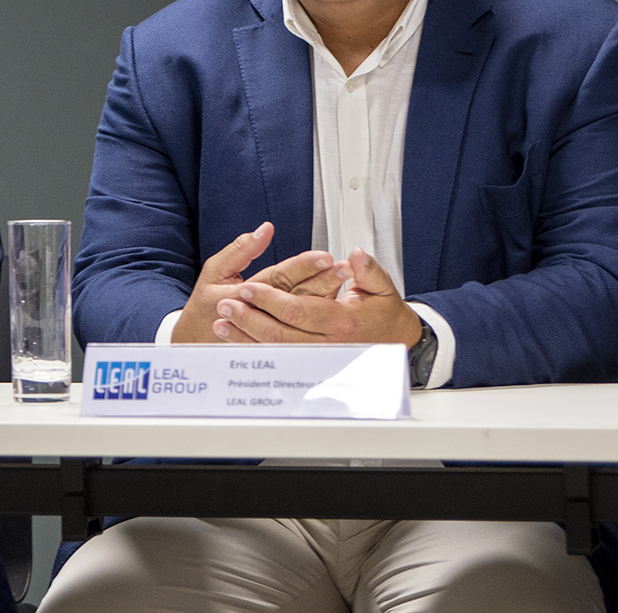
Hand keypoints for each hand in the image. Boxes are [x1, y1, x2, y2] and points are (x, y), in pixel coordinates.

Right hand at [173, 224, 344, 342]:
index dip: (303, 265)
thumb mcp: (215, 271)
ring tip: (345, 283)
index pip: (279, 277)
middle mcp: (261, 311)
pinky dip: (319, 318)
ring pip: (303, 315)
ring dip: (325, 296)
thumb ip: (241, 250)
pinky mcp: (276, 340)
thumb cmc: (206, 303)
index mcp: (244, 293)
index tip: (326, 256)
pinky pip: (302, 331)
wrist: (199, 337)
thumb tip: (265, 229)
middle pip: (297, 296)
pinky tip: (335, 304)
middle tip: (346, 268)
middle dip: (323, 281)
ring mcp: (270, 328)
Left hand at [214, 247, 422, 346]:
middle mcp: (329, 343)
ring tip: (222, 323)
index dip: (272, 300)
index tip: (249, 288)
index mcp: (342, 321)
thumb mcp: (382, 288)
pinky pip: (280, 358)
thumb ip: (368, 270)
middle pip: (282, 333)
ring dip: (247, 337)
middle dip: (250, 319)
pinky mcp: (313, 362)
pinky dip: (256, 349)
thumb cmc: (386, 313)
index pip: (300, 310)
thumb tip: (355, 255)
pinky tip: (236, 340)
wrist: (396, 341)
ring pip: (276, 349)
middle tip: (225, 305)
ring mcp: (320, 357)